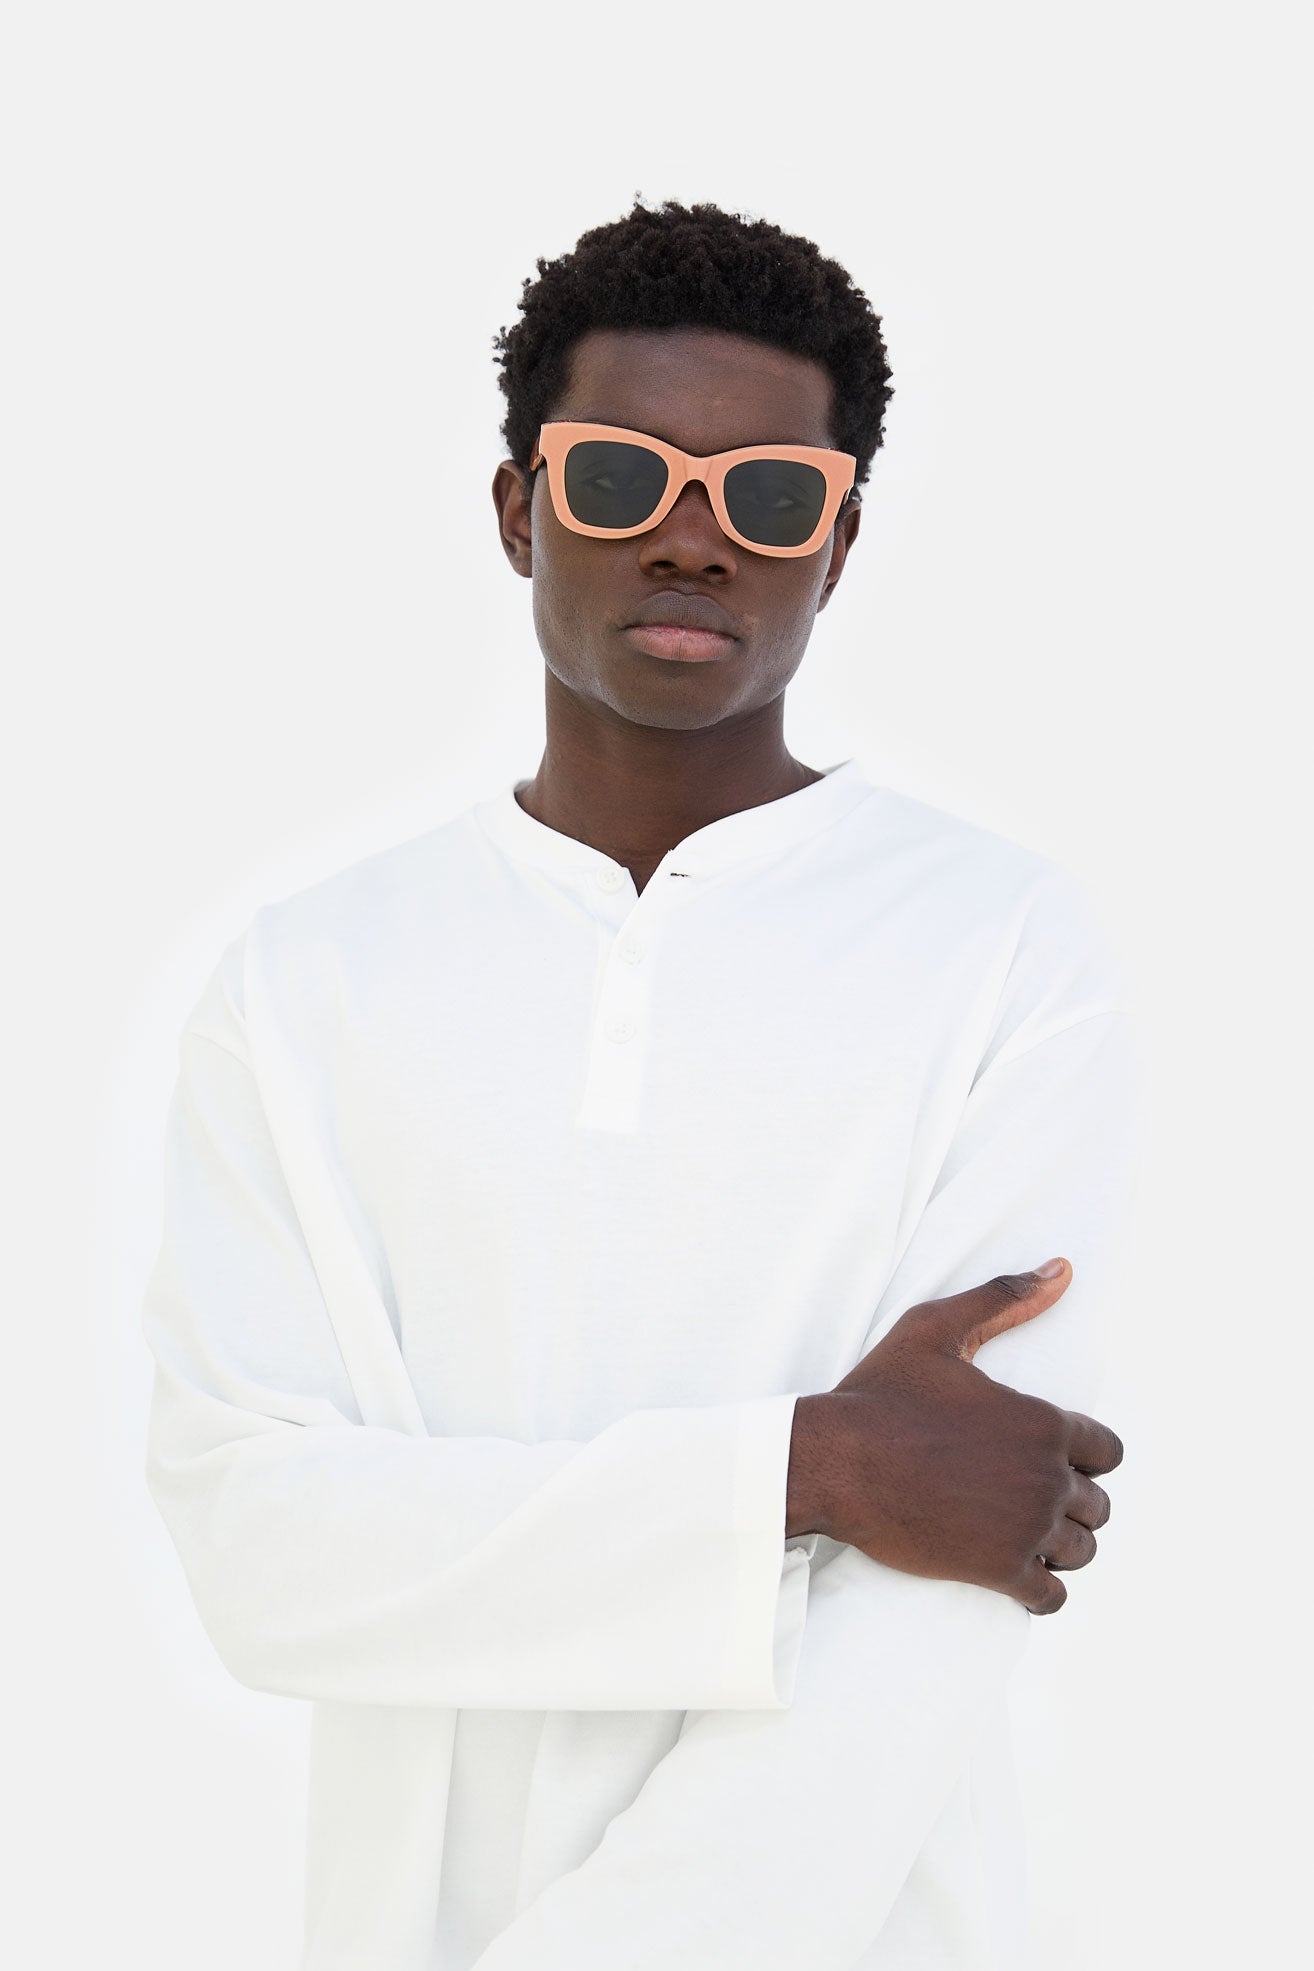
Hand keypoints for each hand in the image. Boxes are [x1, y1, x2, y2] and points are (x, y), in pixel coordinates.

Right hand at [817, 1260, 1123, 1613]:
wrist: (833, 1462)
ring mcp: (1026, 1528)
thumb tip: (1062, 1269)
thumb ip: (1004, 1298)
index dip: (1082, 1455)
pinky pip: (1052, 1597)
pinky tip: (1017, 1575)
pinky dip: (1043, 1590)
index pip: (1109, 1453)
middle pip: (1098, 1506)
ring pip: (1082, 1551)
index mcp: (1042, 1422)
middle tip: (1027, 1498)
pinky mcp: (998, 1571)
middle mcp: (1046, 1477)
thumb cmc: (880, 1394)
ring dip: (1060, 1546)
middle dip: (1071, 1503)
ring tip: (1024, 1535)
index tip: (1049, 1458)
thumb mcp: (936, 1329)